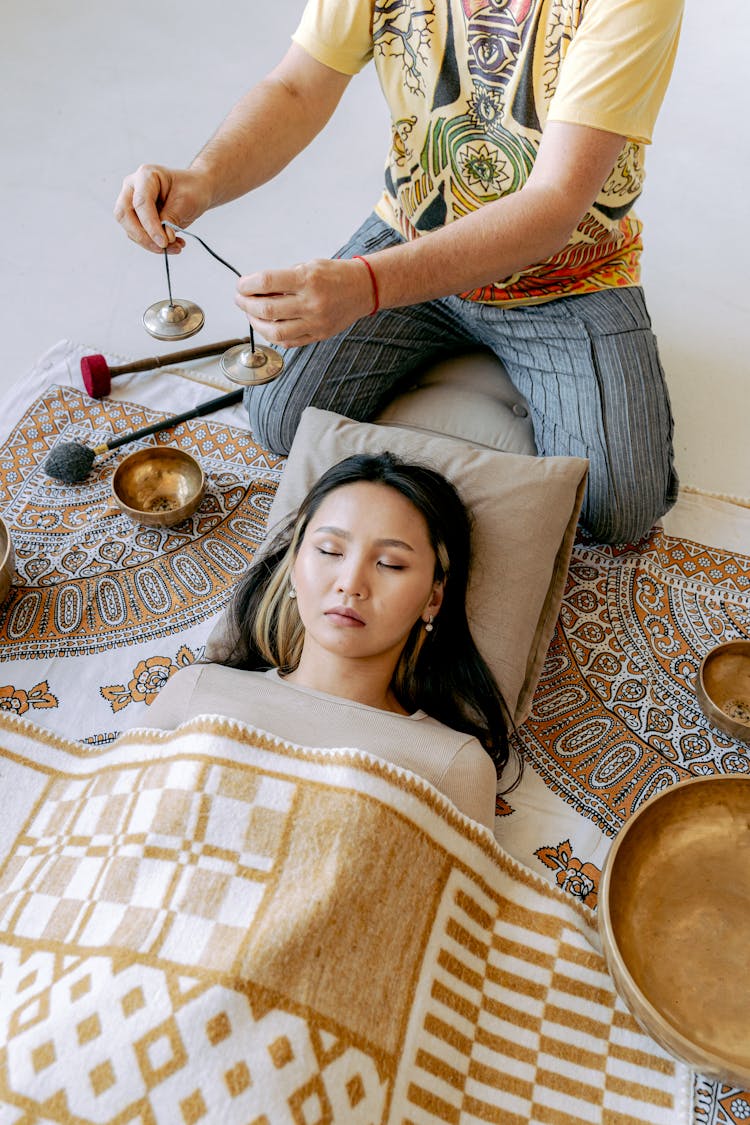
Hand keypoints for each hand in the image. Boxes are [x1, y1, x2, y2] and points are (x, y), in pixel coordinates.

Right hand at [113, 164, 212, 253]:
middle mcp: (134, 187)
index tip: (164, 241)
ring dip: (151, 243)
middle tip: (163, 247)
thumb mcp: (186, 201)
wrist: (196, 191)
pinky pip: (138, 235)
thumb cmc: (192, 189)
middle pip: (125, 215)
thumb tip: (163, 238)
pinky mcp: (137, 218)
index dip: (150, 224)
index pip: (141, 202)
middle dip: (143, 236)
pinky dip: (154, 244)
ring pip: (130, 229)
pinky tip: (172, 244)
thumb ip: (171, 218)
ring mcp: (132, 202)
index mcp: (146, 176)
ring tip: (175, 246)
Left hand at [235, 257, 376, 346]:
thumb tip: (255, 290)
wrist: (362, 289)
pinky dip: (273, 336)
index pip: (267, 282)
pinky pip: (288, 342)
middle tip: (240, 300)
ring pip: (275, 332)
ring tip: (251, 315)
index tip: (241, 285)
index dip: (247, 284)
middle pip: (267, 309)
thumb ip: (283, 279)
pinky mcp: (318, 335)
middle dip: (247, 304)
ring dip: (256, 324)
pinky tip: (267, 326)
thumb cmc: (334, 275)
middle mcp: (312, 303)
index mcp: (308, 279)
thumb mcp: (308, 266)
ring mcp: (315, 323)